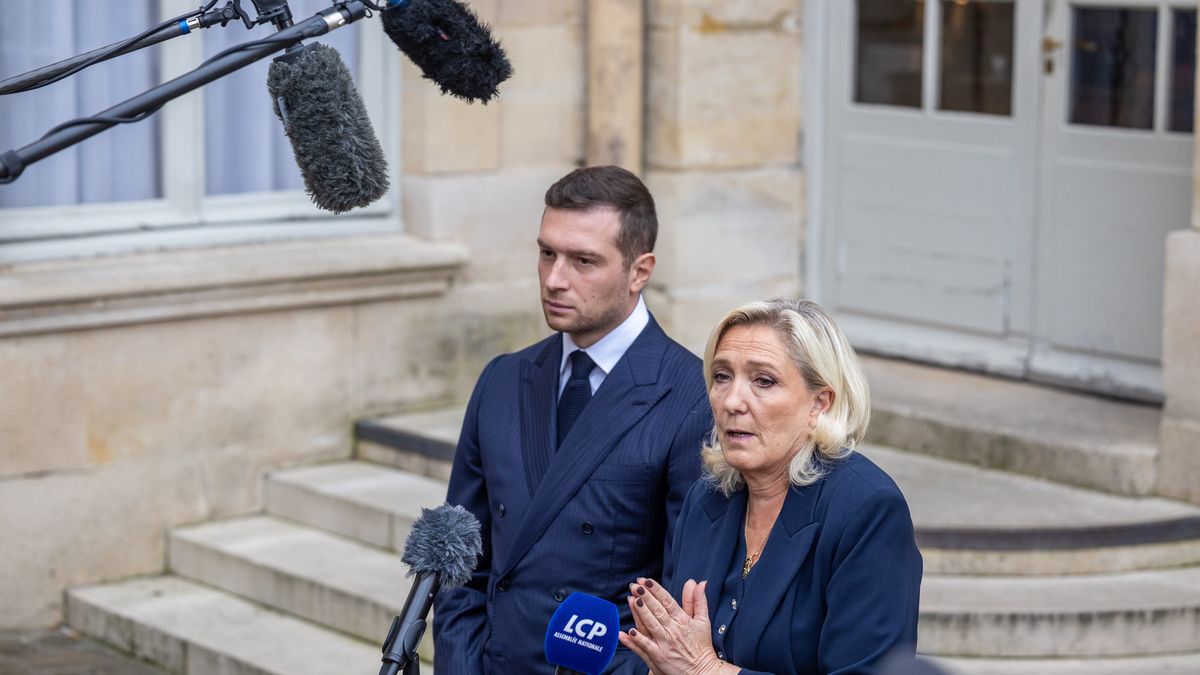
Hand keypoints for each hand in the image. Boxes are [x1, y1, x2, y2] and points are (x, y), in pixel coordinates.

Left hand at [617, 578, 731, 674]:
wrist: (703, 671)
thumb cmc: (702, 646)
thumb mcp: (703, 621)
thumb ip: (698, 601)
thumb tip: (699, 582)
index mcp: (683, 620)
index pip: (668, 601)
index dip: (656, 590)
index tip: (646, 581)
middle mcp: (674, 630)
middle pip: (657, 610)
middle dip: (645, 596)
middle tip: (635, 585)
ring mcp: (666, 644)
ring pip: (651, 625)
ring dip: (641, 612)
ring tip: (632, 599)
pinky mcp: (660, 657)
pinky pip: (646, 646)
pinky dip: (637, 639)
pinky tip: (628, 631)